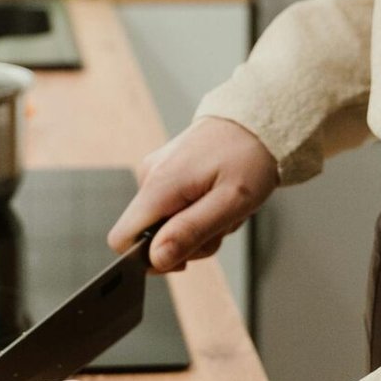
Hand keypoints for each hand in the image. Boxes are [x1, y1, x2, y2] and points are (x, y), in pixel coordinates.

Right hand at [109, 116, 278, 271]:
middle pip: (150, 236)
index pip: (122, 239)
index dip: (148, 259)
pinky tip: (218, 197)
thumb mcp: (230, 203)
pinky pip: (174, 208)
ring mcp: (157, 172)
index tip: (186, 256)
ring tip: (225, 207)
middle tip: (222, 224)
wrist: (258, 121)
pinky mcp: (168, 172)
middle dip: (187, 242)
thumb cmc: (250, 158)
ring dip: (199, 227)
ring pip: (165, 224)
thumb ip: (190, 232)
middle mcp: (150, 176)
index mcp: (159, 184)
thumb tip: (155, 259)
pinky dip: (198, 212)